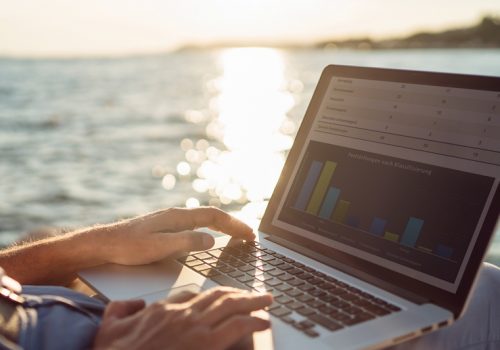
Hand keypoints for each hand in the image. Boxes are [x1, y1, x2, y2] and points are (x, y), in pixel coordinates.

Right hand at [93, 287, 271, 349]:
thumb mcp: (109, 325)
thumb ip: (122, 309)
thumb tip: (135, 303)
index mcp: (163, 308)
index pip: (193, 294)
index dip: (212, 295)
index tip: (222, 297)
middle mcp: (182, 313)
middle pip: (218, 296)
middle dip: (239, 293)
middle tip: (254, 294)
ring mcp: (194, 327)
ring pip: (231, 306)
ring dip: (252, 301)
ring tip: (266, 300)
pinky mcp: (205, 344)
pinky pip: (236, 326)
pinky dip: (253, 321)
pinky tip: (263, 322)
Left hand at [98, 207, 254, 264]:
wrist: (102, 245)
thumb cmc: (127, 247)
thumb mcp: (159, 247)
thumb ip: (187, 242)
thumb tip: (212, 240)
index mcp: (177, 217)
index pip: (214, 217)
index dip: (234, 225)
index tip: (250, 235)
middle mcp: (176, 216)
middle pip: (212, 216)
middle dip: (233, 224)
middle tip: (249, 236)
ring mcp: (170, 221)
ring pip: (204, 220)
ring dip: (223, 227)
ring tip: (236, 236)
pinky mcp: (165, 229)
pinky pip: (195, 226)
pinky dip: (210, 230)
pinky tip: (210, 238)